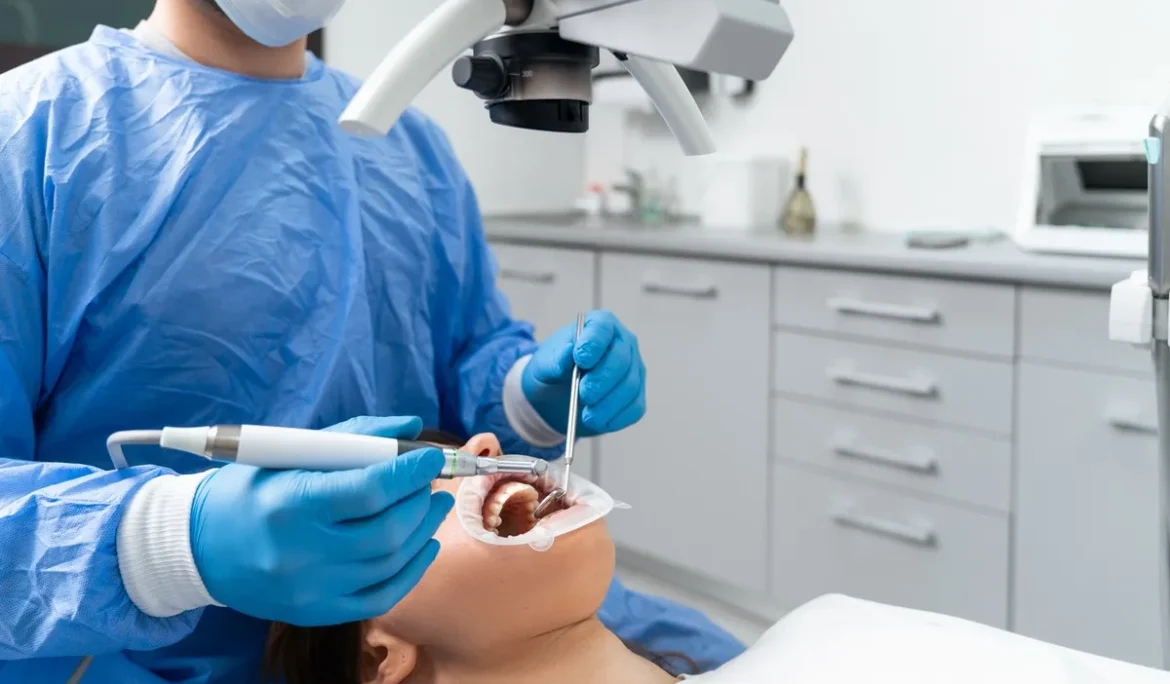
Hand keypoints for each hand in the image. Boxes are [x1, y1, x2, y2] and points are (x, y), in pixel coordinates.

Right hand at [189, 416, 452, 625]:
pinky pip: (382, 596)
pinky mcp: (317, 612)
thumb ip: (354, 438)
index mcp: (291, 503)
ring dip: (424, 530)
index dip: (410, 472)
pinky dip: (413, 569)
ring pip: (391, 561)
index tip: (432, 456)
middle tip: (431, 481)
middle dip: (420, 500)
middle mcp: (300, 551)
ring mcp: (310, 588)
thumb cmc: (249, 490)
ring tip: (433, 505)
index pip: (370, 490)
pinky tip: (424, 544)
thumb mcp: (290, 453)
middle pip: (387, 530)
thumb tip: (412, 427)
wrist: (199, 547)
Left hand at [521, 310, 645, 436]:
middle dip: (603, 379)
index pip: (602, 328)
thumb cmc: (554, 369)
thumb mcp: (545, 363)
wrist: (556, 393)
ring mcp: (633, 369)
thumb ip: (556, 358)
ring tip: (587, 416)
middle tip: (584, 393)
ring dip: (608, 404)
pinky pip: (634, 408)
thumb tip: (568, 353)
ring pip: (630, 386)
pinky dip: (617, 418)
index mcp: (599, 325)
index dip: (594, 343)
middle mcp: (622, 343)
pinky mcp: (636, 395)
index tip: (580, 359)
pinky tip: (598, 422)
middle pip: (621, 359)